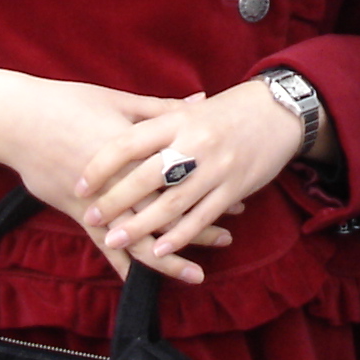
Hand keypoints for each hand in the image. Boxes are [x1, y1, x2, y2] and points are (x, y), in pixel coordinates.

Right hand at [0, 70, 233, 284]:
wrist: (16, 120)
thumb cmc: (68, 102)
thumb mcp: (118, 100)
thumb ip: (162, 109)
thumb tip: (201, 102)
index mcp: (134, 150)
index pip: (179, 175)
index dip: (208, 188)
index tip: (236, 196)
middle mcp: (118, 181)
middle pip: (164, 212)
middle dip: (197, 227)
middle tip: (227, 237)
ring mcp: (96, 201)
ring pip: (137, 237)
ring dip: (167, 257)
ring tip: (195, 273)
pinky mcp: (76, 212)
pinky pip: (102, 245)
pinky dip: (121, 264)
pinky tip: (139, 282)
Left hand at [75, 80, 308, 262]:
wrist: (279, 111)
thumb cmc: (227, 110)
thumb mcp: (189, 110)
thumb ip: (155, 119)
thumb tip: (113, 131)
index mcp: (177, 120)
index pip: (129, 143)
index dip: (101, 165)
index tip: (80, 183)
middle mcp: (195, 144)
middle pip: (147, 176)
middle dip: (116, 200)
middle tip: (90, 217)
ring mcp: (216, 168)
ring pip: (173, 202)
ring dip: (142, 225)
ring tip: (114, 239)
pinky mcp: (234, 188)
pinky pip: (203, 216)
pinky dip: (181, 236)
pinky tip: (161, 249)